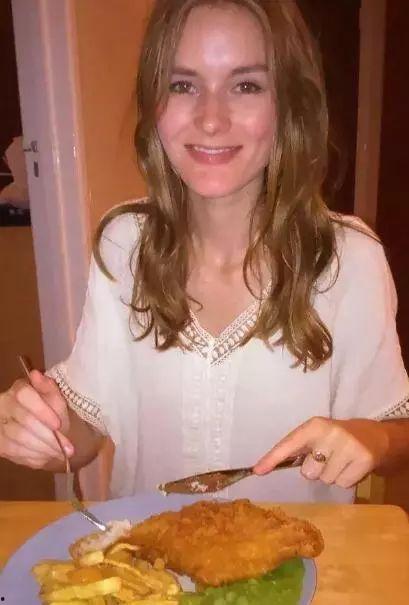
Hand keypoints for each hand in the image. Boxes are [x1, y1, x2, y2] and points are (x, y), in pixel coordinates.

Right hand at [0, 370, 73, 469]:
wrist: (44, 430)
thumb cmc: (52, 412)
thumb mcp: (56, 399)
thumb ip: (49, 389)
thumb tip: (36, 374)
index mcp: (19, 389)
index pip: (24, 395)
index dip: (41, 410)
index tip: (58, 425)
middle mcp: (4, 405)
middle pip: (24, 420)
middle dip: (48, 436)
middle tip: (67, 448)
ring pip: (19, 438)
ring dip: (44, 448)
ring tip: (60, 453)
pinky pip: (15, 452)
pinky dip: (35, 456)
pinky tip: (47, 456)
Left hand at [253, 416, 389, 488]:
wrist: (373, 436)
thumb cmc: (335, 438)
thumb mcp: (315, 435)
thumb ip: (295, 448)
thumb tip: (263, 467)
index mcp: (314, 425)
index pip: (289, 444)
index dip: (272, 458)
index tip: (257, 471)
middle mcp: (330, 433)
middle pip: (308, 472)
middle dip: (315, 470)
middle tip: (327, 457)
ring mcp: (348, 446)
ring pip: (325, 480)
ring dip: (331, 475)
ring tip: (340, 461)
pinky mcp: (364, 460)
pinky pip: (343, 484)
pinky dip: (346, 479)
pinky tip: (351, 466)